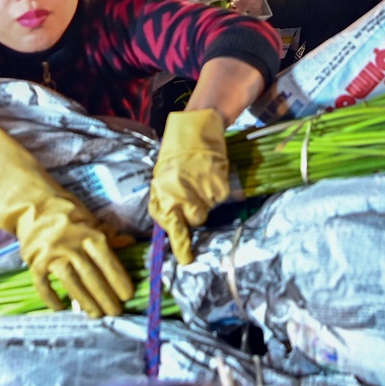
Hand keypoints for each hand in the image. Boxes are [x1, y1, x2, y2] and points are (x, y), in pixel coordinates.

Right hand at [22, 214, 134, 316]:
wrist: (32, 204)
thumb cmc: (66, 213)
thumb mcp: (89, 219)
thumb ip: (108, 234)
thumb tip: (130, 242)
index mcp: (88, 233)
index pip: (106, 260)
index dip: (118, 279)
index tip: (128, 295)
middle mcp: (70, 244)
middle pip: (90, 275)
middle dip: (105, 296)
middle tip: (115, 312)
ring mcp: (51, 253)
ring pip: (70, 281)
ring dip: (84, 301)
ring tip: (96, 315)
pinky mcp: (34, 261)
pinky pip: (42, 283)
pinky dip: (50, 298)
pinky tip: (61, 308)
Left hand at [150, 109, 231, 264]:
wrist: (198, 127)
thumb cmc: (177, 150)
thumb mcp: (162, 174)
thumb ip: (165, 197)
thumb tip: (170, 221)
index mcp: (163, 191)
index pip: (170, 224)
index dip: (179, 241)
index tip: (186, 258)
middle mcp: (181, 193)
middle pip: (194, 220)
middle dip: (194, 214)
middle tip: (195, 197)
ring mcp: (201, 189)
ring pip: (209, 209)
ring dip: (207, 200)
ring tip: (202, 179)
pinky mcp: (218, 184)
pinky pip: (221, 197)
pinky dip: (219, 190)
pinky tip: (212, 174)